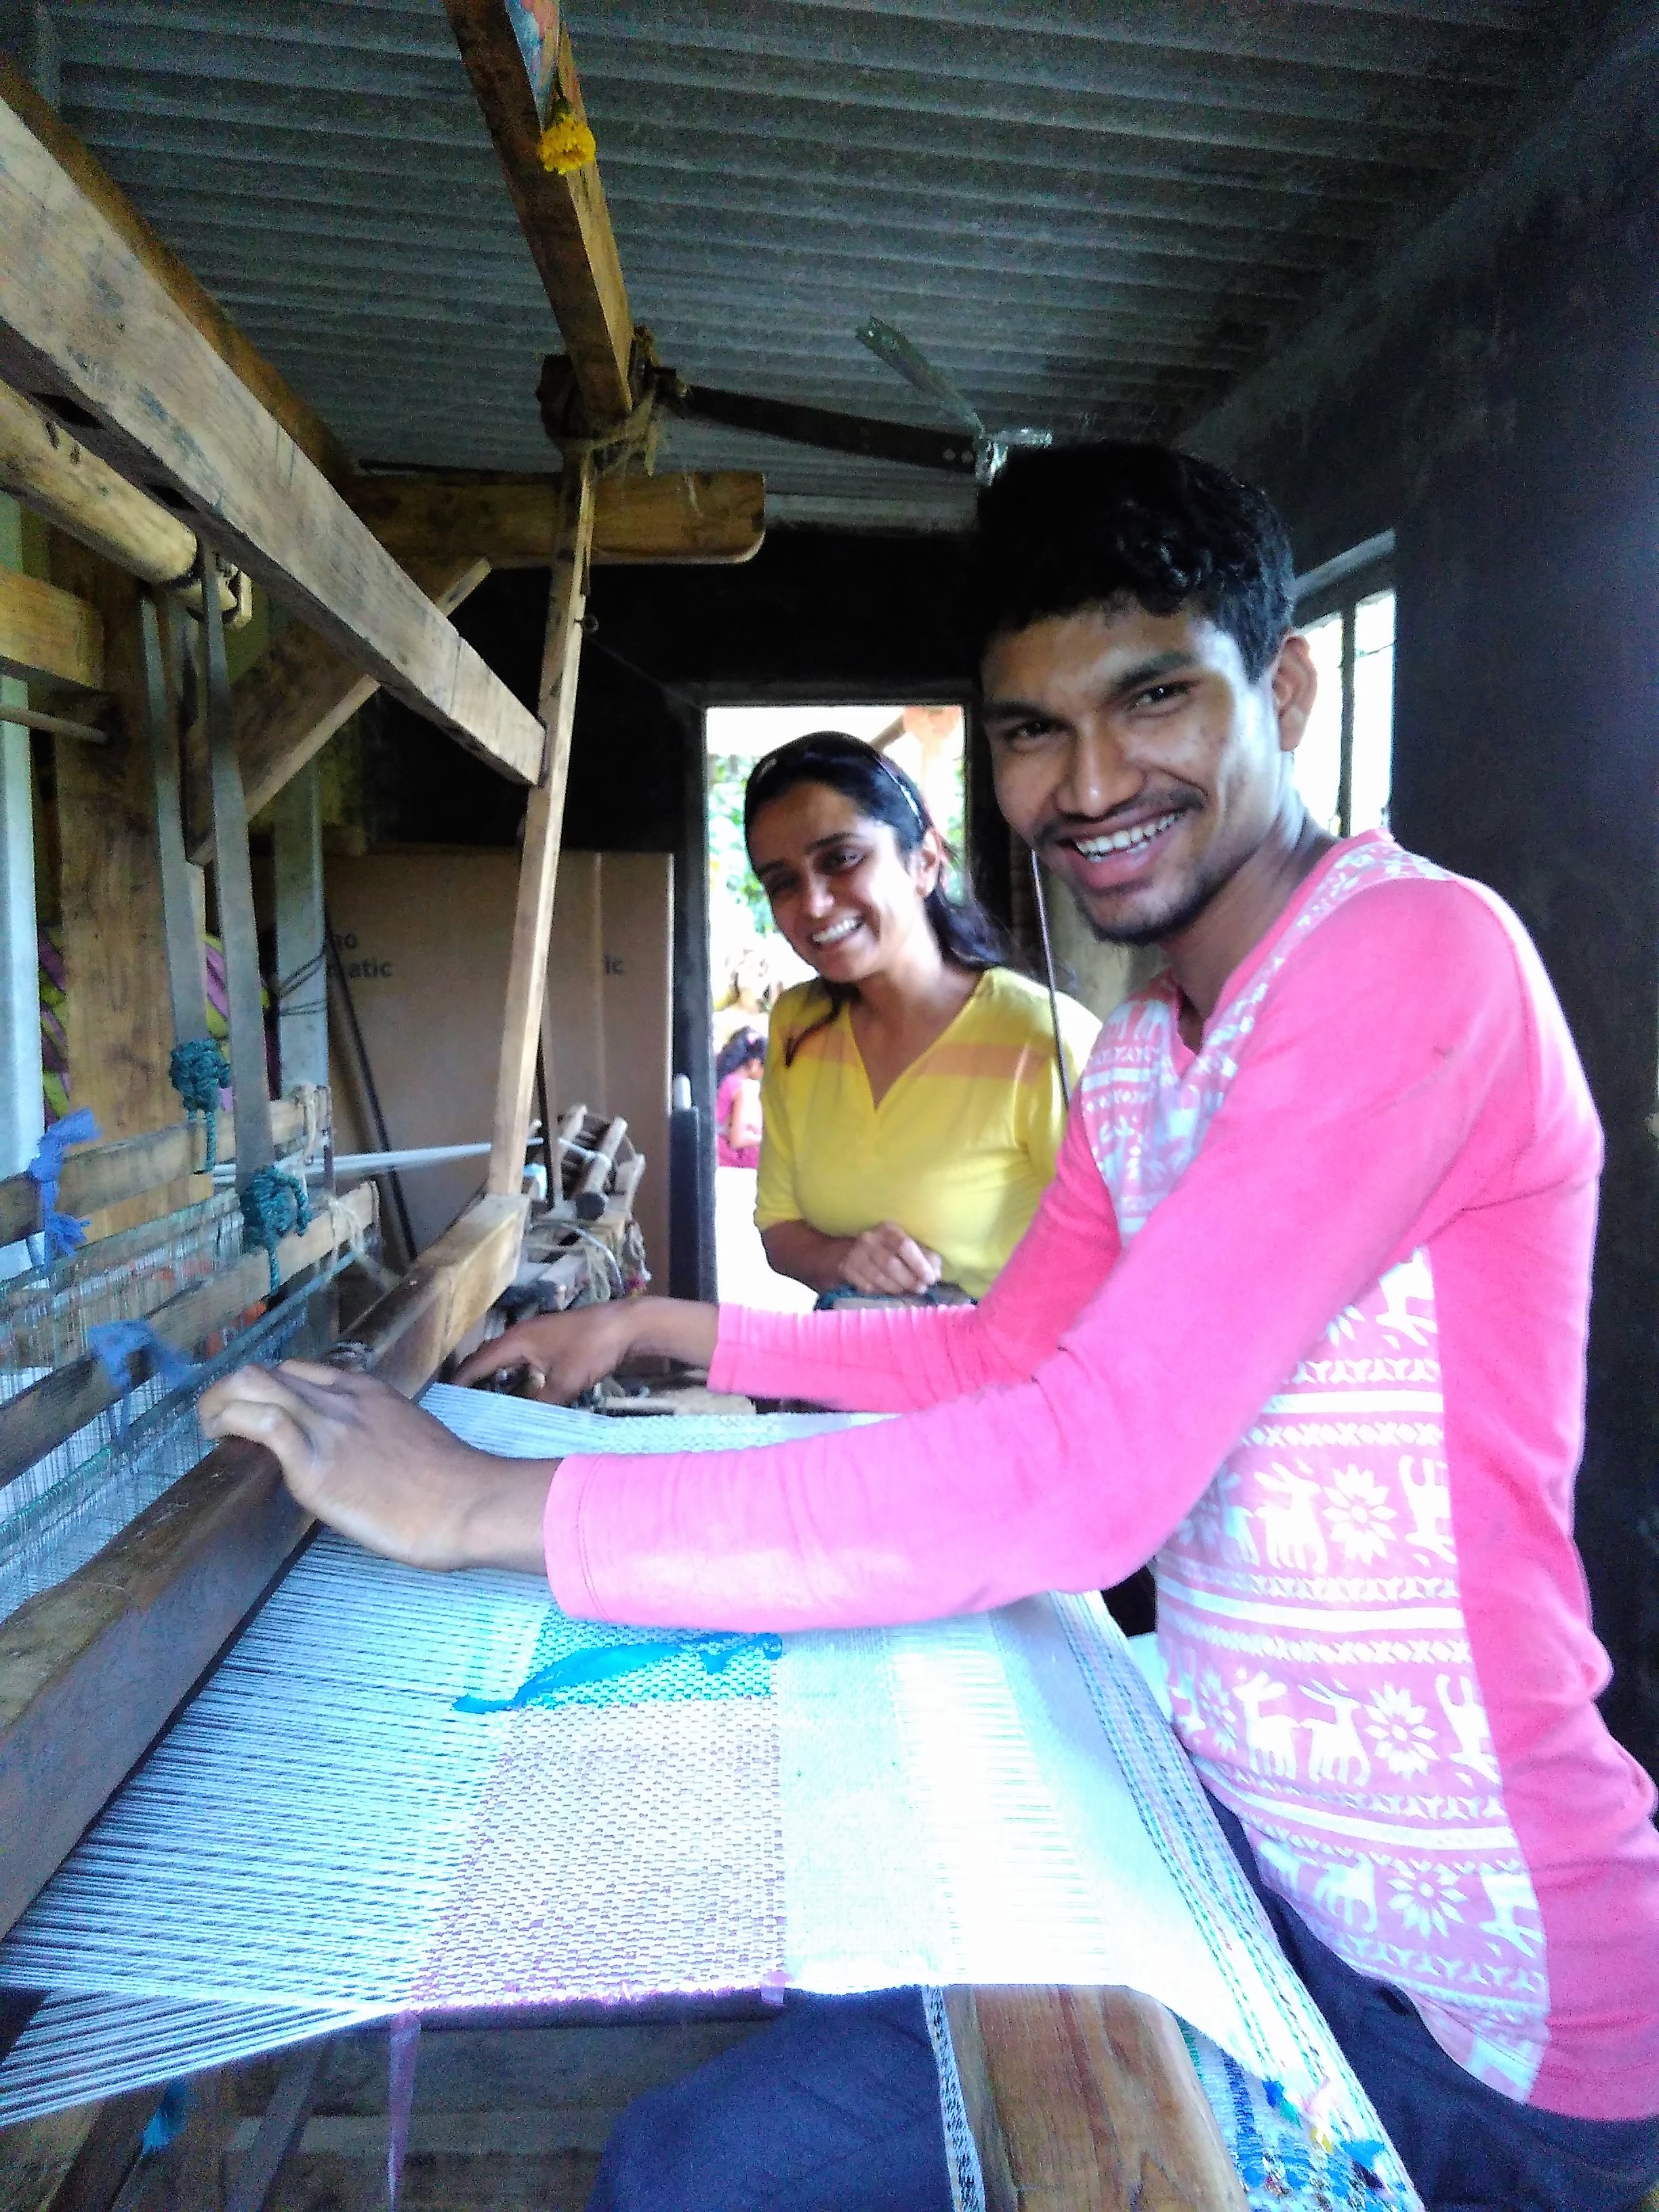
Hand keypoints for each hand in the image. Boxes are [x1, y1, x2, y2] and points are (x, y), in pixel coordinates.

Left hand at [197, 1360, 552, 1572]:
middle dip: (231, 1391)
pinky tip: (220, 1440)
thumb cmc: (451, 1485)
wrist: (466, 1501)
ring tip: (208, 1429)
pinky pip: (261, 1422)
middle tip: (218, 1424)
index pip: (301, 1372)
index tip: (255, 1413)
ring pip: (253, 1383)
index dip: (269, 1389)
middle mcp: (342, 1399)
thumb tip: (359, 1459)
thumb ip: (378, 1438)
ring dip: (217, 1402)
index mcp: (367, 1392)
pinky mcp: (315, 1462)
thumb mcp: (412, 1441)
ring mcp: (328, 1426)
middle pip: (268, 1371)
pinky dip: (230, 1423)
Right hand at [451, 1301, 638, 1401]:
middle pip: (487, 1360)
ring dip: (493, 1381)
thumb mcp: (566, 1383)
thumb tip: (518, 1428)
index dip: (458, 1383)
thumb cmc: (594, 1348)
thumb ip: (540, 1405)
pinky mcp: (552, 1343)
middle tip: (457, 1409)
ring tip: (481, 1407)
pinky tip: (518, 1396)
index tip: (442, 1403)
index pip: (477, 1363)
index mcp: (517, 1340)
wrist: (628, 1324)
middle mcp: (522, 1335)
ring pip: (506, 1361)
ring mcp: (538, 1337)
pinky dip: (514, 1378)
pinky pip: (522, 1362)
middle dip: (471, 1382)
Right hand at [839, 1222, 943, 1296]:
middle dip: (910, 1280)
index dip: (920, 1264)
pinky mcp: (846, 1270)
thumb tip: (936, 1272)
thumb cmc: (888, 1248)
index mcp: (887, 1229)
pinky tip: (888, 1290)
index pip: (904, 1246)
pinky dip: (881, 1291)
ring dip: (897, 1288)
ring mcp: (855, 1255)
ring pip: (880, 1278)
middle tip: (921, 1288)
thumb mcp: (908, 1244)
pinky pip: (868, 1287)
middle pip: (892, 1265)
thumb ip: (925, 1255)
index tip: (931, 1278)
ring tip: (907, 1290)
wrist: (851, 1251)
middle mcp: (869, 1239)